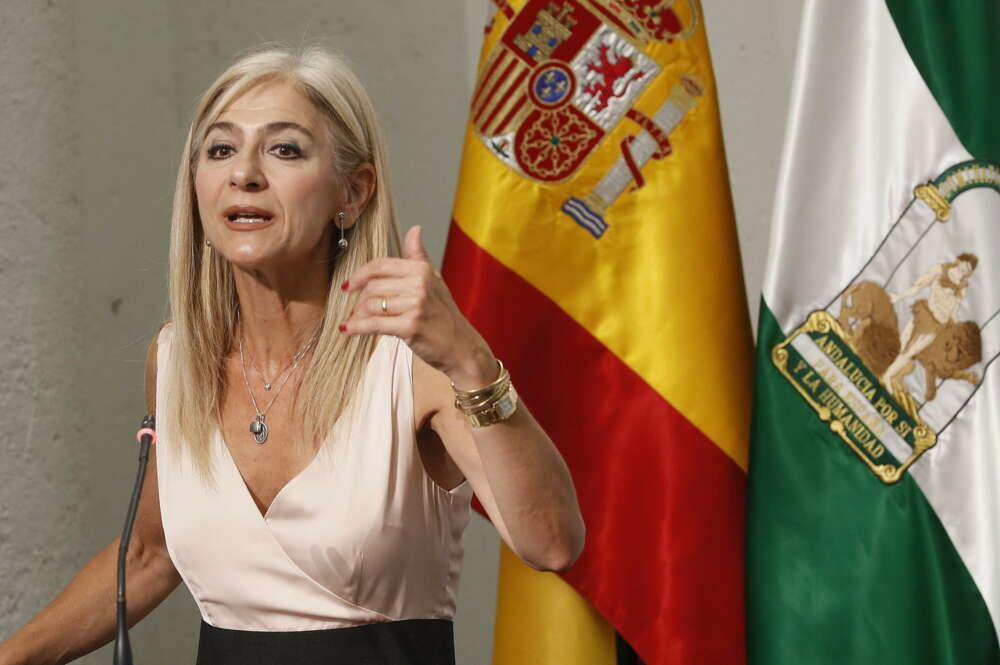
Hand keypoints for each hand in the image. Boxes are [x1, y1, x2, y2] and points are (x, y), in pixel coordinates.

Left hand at [339, 226, 497, 388]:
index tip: (348, 286)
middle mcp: (419, 284)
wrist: (460, 345)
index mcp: (421, 270)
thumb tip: (415, 229)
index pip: (380, 265)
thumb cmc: (444, 314)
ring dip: (357, 316)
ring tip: (355, 322)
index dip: (359, 275)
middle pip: (372, 286)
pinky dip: (357, 328)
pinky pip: (374, 324)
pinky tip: (347, 330)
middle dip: (359, 300)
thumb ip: (419, 256)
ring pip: (371, 305)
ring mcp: (415, 305)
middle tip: (356, 311)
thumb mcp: (434, 280)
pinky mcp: (410, 326)